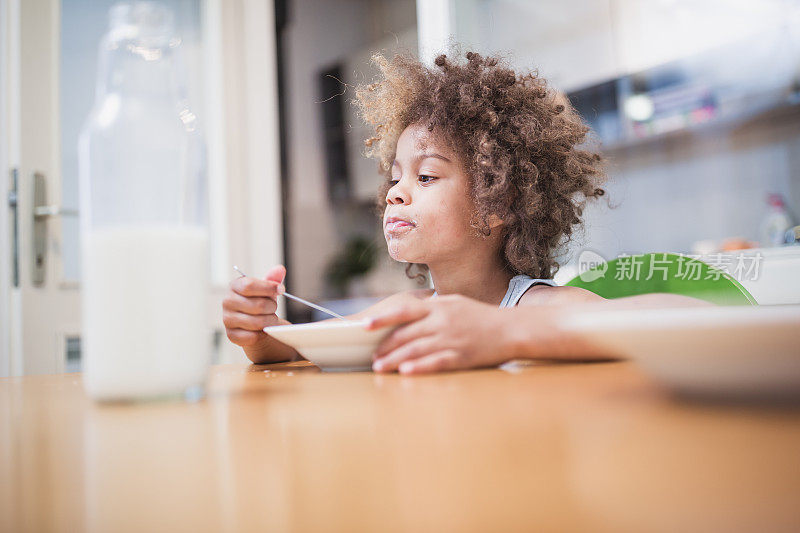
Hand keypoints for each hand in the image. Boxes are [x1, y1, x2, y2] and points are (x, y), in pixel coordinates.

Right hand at [223, 264, 285, 348]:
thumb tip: (280, 269)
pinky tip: (263, 329)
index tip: (281, 290)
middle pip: (258, 305)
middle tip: (274, 308)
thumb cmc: (258, 301)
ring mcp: (228, 319)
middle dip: (272, 307)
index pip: (249, 285)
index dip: (268, 288)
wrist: (252, 322)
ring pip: (257, 322)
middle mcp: (227, 302)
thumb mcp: (265, 289)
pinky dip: (263, 334)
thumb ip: (273, 279)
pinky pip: (253, 336)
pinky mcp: (231, 335)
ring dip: (270, 321)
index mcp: (234, 286)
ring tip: (271, 318)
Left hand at [365, 294, 517, 374]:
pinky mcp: (462, 356)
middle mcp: (442, 322)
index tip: (365, 326)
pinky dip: (419, 367)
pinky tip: (406, 372)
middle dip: (385, 347)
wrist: (512, 329)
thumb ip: (432, 307)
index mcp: (439, 307)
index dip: (383, 319)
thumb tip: (409, 313)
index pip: (404, 311)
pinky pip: (436, 362)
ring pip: (416, 350)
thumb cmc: (481, 316)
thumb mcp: (455, 303)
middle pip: (406, 335)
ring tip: (380, 368)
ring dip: (395, 360)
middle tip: (371, 357)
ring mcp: (451, 339)